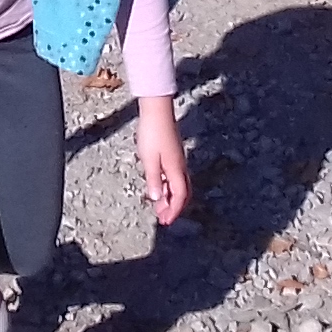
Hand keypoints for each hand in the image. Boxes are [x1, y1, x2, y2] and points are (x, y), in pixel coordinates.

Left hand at [135, 96, 188, 224]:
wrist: (157, 110)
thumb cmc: (152, 132)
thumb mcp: (149, 159)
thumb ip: (153, 179)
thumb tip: (156, 198)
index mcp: (175, 169)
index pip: (179, 196)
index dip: (173, 210)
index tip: (165, 222)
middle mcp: (179, 166)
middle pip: (182, 192)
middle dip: (174, 207)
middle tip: (163, 218)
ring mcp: (176, 159)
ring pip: (177, 184)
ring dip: (169, 197)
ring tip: (158, 207)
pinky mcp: (172, 153)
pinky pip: (173, 176)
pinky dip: (167, 186)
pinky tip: (157, 187)